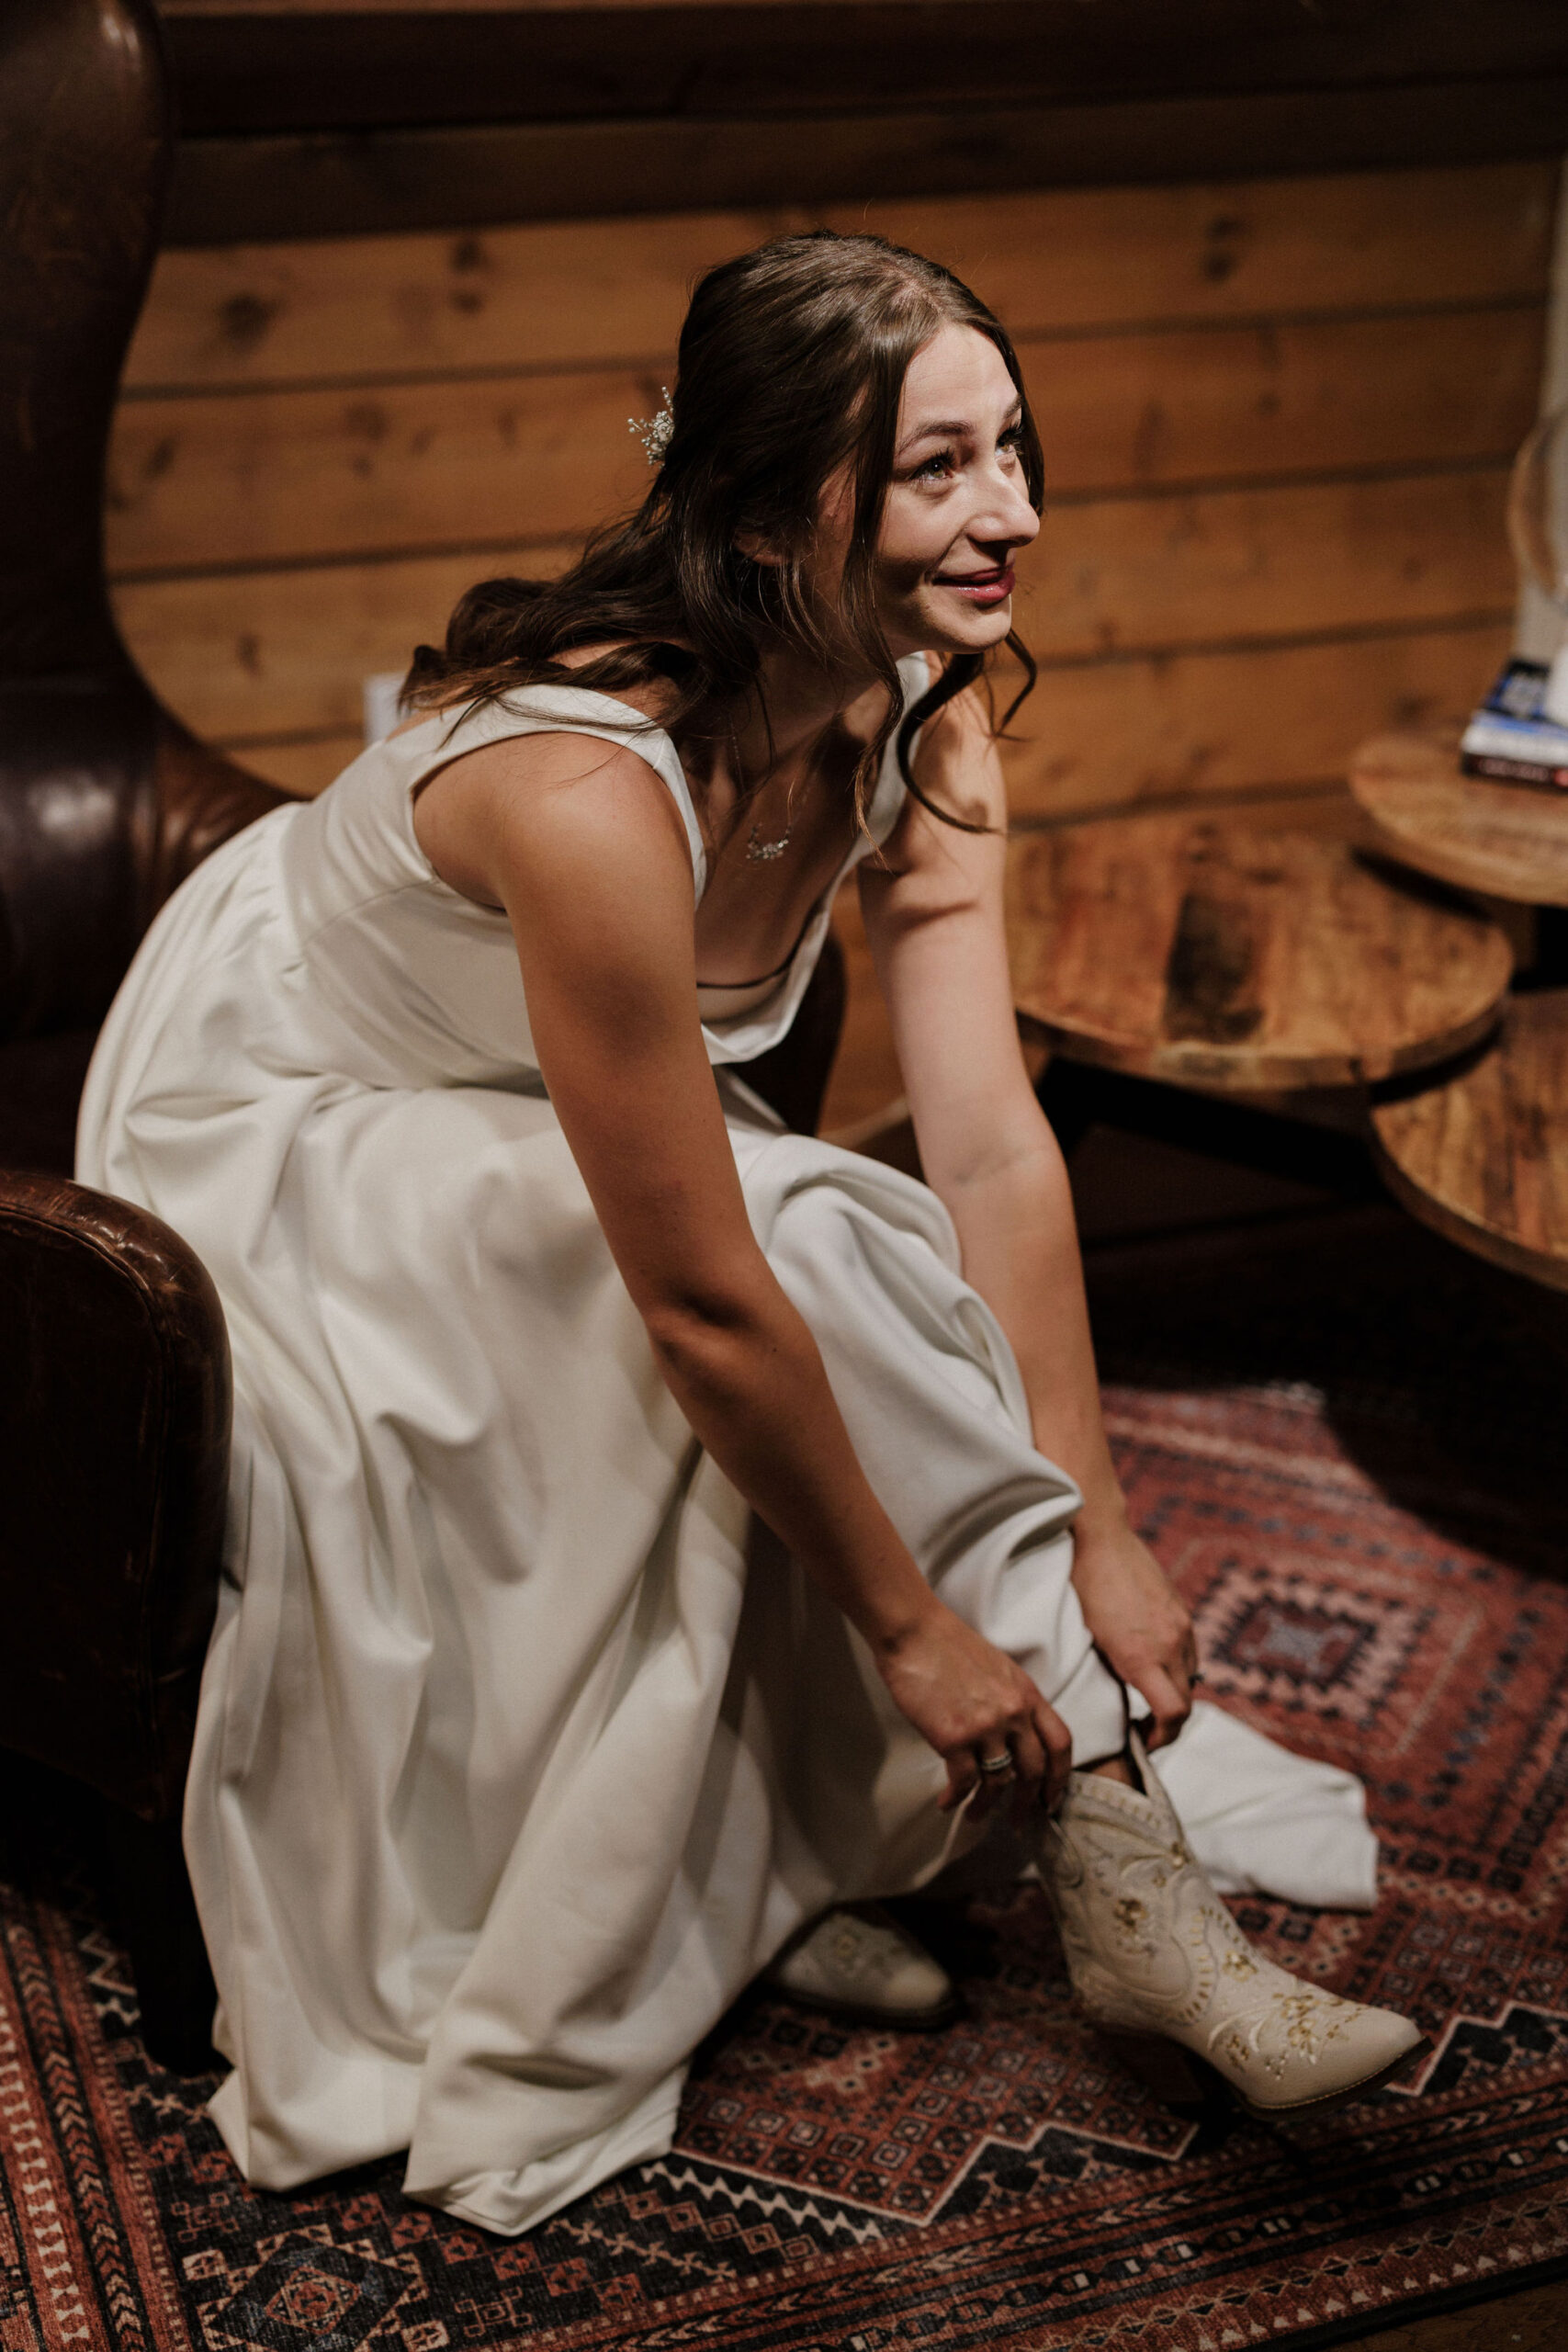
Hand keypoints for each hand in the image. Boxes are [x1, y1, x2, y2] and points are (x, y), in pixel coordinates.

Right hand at [874, 1601, 1071, 1816]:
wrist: (914, 1631)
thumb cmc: (948, 1646)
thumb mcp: (998, 1669)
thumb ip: (1012, 1701)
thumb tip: (1012, 1738)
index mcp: (1027, 1694)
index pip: (1060, 1743)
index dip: (1060, 1777)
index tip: (1051, 1799)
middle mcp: (1013, 1713)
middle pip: (1033, 1771)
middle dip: (1026, 1802)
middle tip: (1017, 1822)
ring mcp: (985, 1727)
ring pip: (998, 1782)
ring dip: (986, 1807)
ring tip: (974, 1816)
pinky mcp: (954, 1737)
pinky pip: (963, 1782)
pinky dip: (955, 1798)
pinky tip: (946, 1803)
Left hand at [1069, 1516, 1196, 1750]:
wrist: (1100, 1537)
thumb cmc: (1081, 1587)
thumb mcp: (1086, 1639)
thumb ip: (1109, 1674)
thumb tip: (1116, 1705)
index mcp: (1142, 1655)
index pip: (1173, 1715)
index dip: (1162, 1739)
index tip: (1142, 1742)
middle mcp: (1170, 1643)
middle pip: (1187, 1704)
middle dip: (1169, 1725)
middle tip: (1144, 1731)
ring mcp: (1181, 1625)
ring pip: (1192, 1679)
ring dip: (1176, 1696)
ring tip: (1149, 1701)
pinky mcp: (1182, 1611)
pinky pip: (1191, 1653)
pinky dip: (1179, 1670)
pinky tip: (1155, 1667)